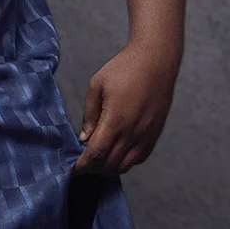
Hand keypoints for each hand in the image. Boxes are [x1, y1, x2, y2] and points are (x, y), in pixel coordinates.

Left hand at [74, 42, 178, 175]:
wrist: (156, 59)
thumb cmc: (124, 68)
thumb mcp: (97, 85)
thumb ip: (90, 114)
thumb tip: (84, 138)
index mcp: (116, 120)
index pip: (96, 154)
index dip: (83, 165)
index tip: (73, 169)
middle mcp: (133, 132)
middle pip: (110, 164)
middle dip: (93, 168)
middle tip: (82, 164)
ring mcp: (147, 134)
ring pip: (126, 165)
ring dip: (109, 168)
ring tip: (97, 161)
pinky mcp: (156, 133)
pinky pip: (140, 158)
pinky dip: (126, 161)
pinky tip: (116, 153)